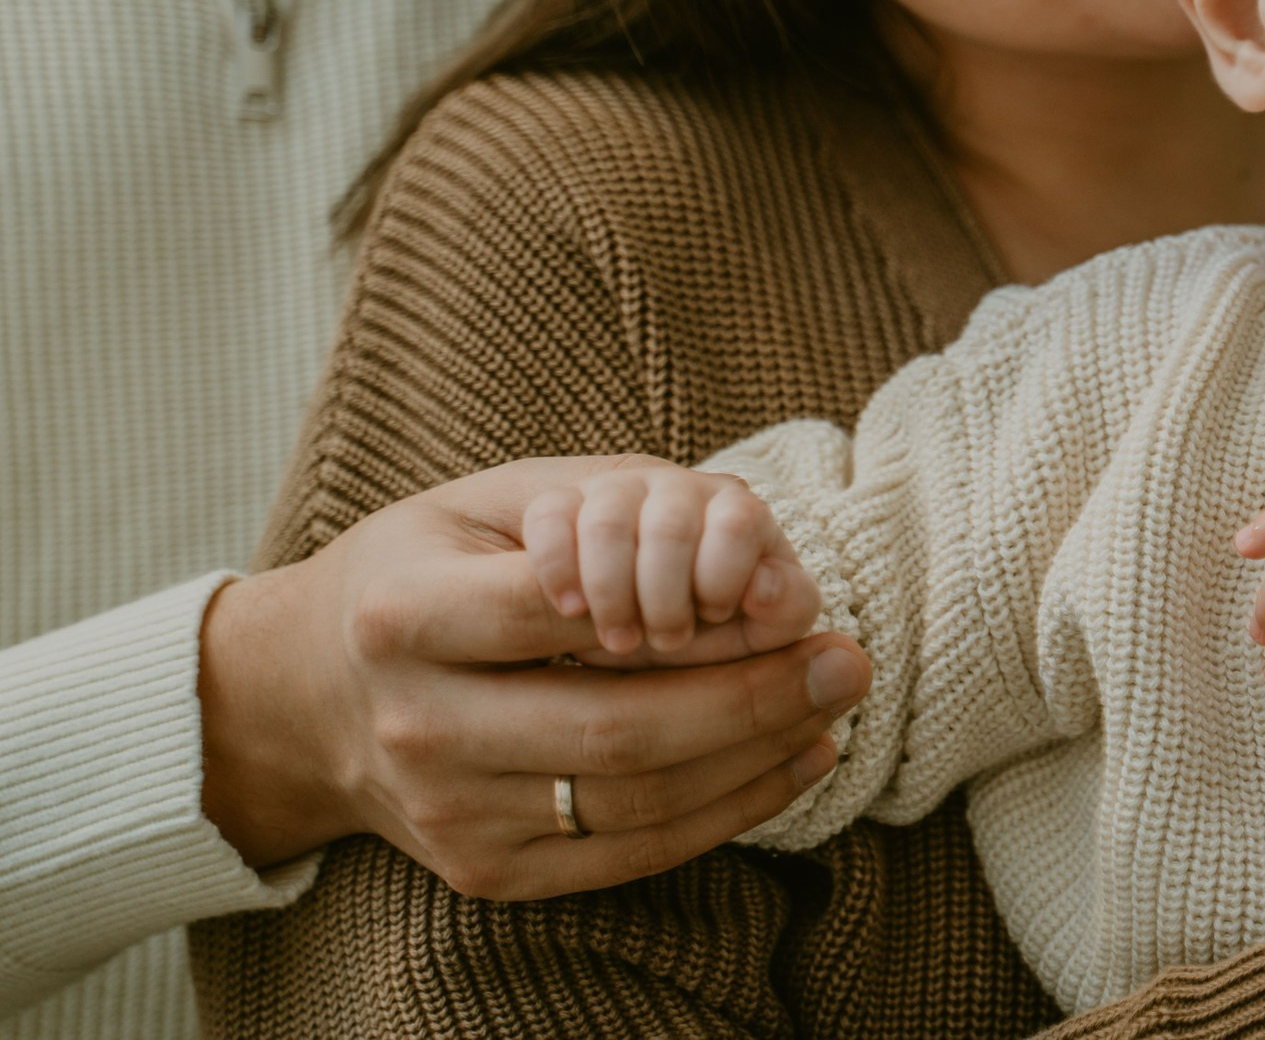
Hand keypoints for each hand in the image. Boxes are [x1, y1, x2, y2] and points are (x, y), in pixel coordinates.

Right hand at [197, 456, 870, 898]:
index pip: (573, 613)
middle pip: (615, 726)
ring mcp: (447, 812)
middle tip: (847, 659)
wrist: (305, 699)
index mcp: (405, 614)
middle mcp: (417, 724)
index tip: (797, 597)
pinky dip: (727, 811)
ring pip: (634, 799)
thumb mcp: (487, 502)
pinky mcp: (483, 872)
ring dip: (755, 756)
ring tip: (831, 706)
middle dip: (752, 696)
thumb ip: (604, 501)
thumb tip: (735, 531)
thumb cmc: (426, 572)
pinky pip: (630, 853)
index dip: (697, 608)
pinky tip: (791, 761)